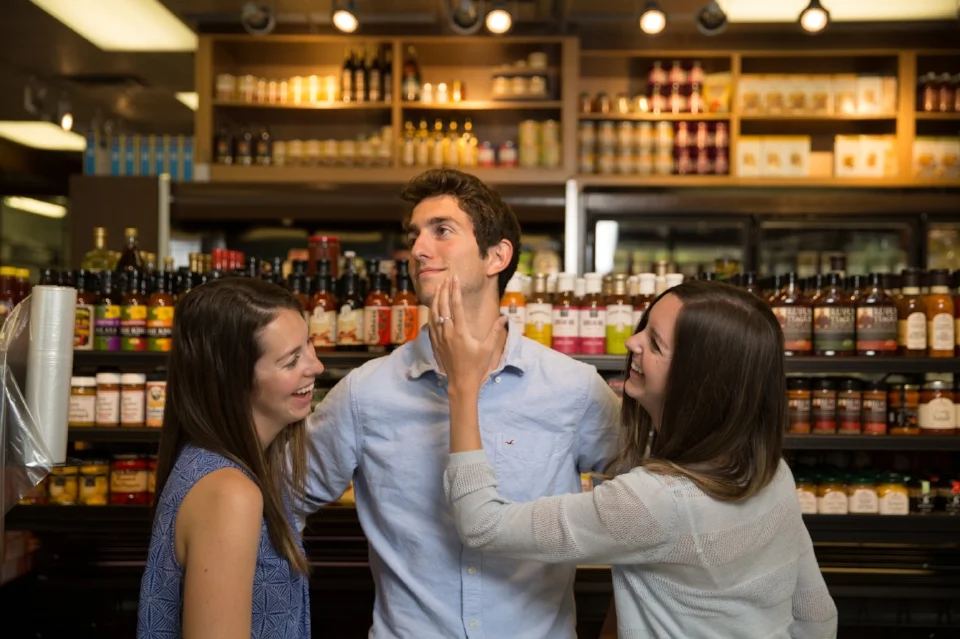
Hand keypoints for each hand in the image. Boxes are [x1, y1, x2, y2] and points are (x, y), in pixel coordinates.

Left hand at [427, 276, 507, 394]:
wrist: (461, 383)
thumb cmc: (476, 366)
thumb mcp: (489, 348)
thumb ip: (495, 331)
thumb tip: (505, 317)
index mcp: (461, 331)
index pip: (456, 305)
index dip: (455, 290)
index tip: (455, 278)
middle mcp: (448, 332)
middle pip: (442, 306)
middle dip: (444, 290)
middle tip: (447, 278)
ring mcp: (439, 337)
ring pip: (434, 313)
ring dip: (436, 299)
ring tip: (439, 287)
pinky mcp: (435, 343)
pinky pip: (430, 323)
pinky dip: (431, 312)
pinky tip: (432, 306)